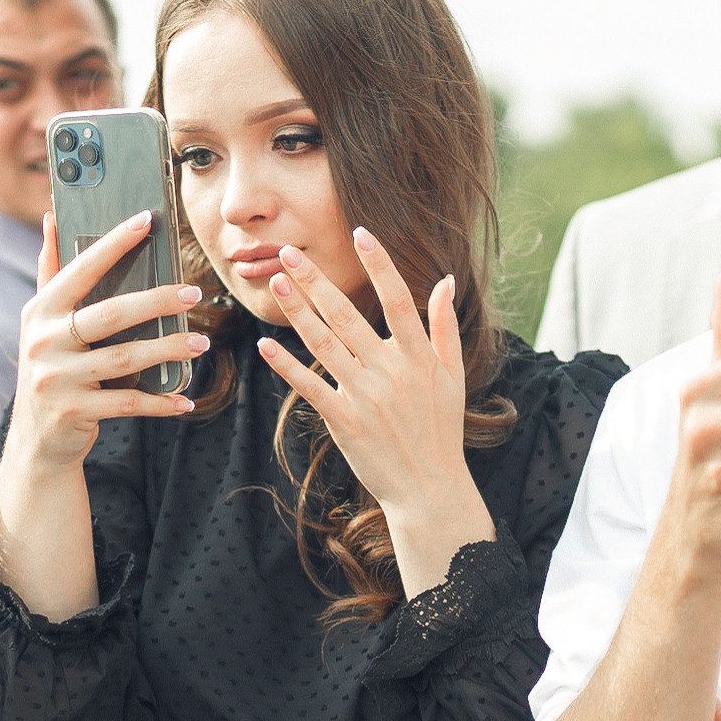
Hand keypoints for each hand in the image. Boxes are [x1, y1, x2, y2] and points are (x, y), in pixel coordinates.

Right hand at [2, 210, 208, 480]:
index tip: (146, 221)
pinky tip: (185, 400)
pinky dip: (160, 402)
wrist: (37, 441)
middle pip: (110, 314)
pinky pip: (127, 402)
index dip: (113, 244)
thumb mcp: (42, 323)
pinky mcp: (74, 411)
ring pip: (125, 358)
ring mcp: (56, 378)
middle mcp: (43, 341)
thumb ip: (49, 273)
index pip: (80, 269)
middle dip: (157, 301)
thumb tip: (51, 218)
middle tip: (194, 294)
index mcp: (40, 311)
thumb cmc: (52, 369)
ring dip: (169, 349)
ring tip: (201, 342)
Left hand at [256, 230, 494, 594]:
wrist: (429, 487)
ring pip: (325, 345)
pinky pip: (311, 387)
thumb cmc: (441, 429)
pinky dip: (288, 366)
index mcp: (421, 357)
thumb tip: (444, 281)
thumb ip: (445, 326)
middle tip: (290, 251)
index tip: (360, 233)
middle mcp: (393, 372)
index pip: (398, 300)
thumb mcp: (453, 375)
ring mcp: (368, 397)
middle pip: (349, 317)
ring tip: (275, 283)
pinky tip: (267, 344)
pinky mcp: (346, 422)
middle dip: (318, 282)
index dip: (379, 266)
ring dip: (297, 312)